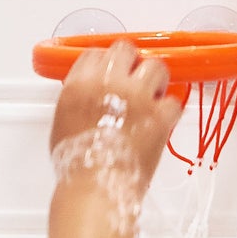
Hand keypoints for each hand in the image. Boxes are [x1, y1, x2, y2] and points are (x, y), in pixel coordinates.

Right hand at [49, 39, 182, 185]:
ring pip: (156, 66)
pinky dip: (169, 110)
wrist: (97, 187)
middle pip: (125, 49)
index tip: (112, 71)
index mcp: (79, 85)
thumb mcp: (62, 123)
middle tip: (135, 78)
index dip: (105, 62)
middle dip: (132, 62)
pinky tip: (161, 120)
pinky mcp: (159, 115)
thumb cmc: (77, 164)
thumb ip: (77, 99)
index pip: (95, 54)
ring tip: (152, 94)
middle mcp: (108, 83)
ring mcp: (137, 96)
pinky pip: (174, 101)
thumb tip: (90, 95)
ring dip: (155, 78)